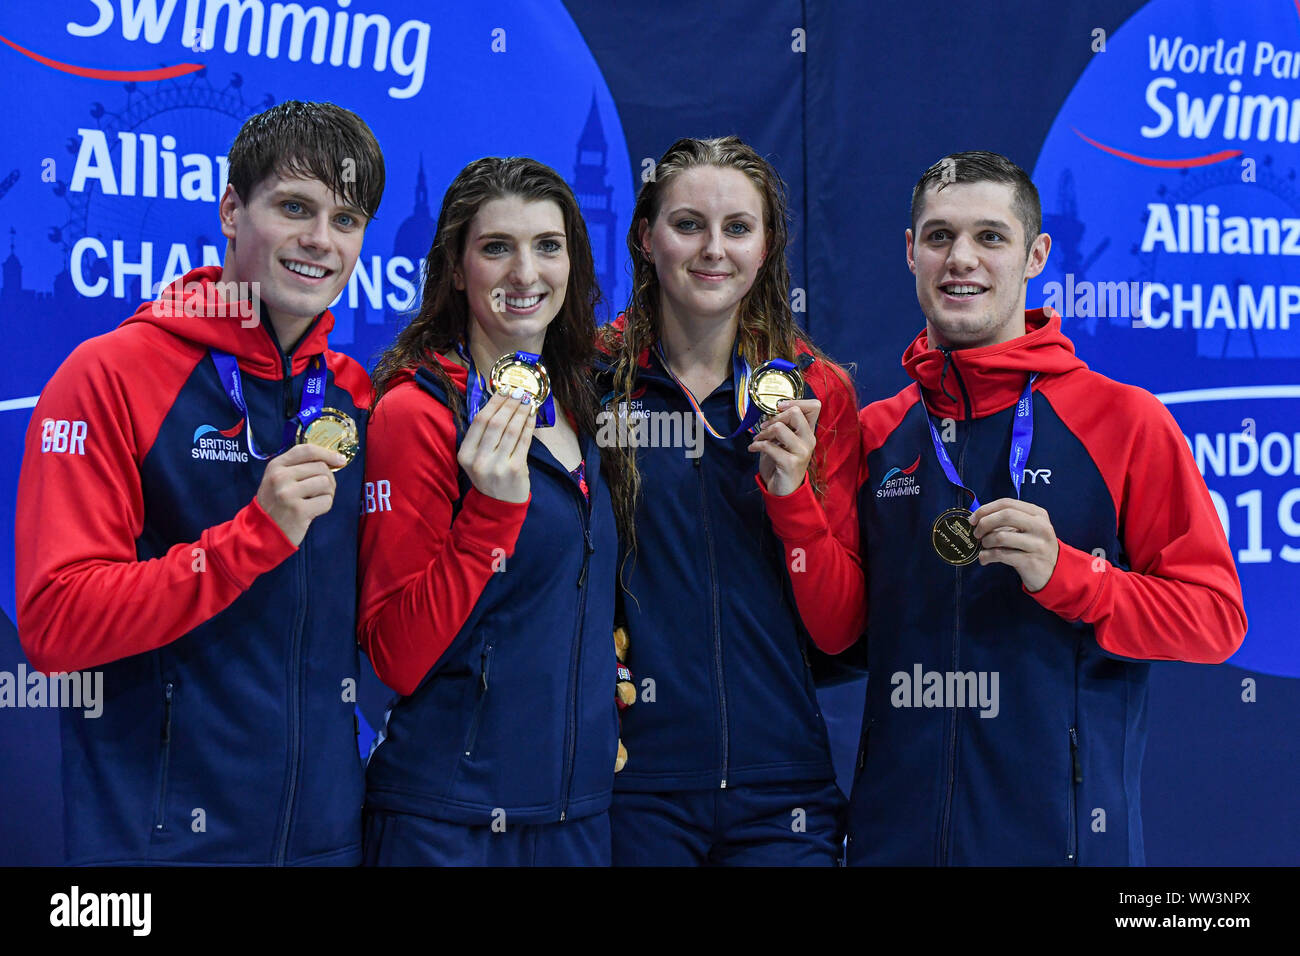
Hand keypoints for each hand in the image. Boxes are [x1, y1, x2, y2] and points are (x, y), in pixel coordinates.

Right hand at [257, 443, 346, 546]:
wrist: (262, 532)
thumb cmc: (276, 504)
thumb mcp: (278, 480)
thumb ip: (299, 467)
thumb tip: (334, 459)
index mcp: (276, 466)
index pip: (307, 450)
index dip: (327, 453)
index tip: (339, 459)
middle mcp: (280, 477)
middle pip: (320, 467)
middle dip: (328, 479)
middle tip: (321, 491)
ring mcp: (288, 493)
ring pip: (326, 483)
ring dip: (327, 493)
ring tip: (315, 501)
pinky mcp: (298, 510)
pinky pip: (326, 501)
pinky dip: (325, 506)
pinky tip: (313, 511)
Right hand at [457, 387, 535, 502]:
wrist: (498, 505)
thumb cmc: (488, 476)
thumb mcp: (476, 458)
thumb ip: (483, 436)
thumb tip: (500, 403)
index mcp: (465, 454)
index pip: (480, 421)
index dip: (494, 402)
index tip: (504, 389)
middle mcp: (480, 460)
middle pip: (496, 423)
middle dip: (509, 404)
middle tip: (519, 391)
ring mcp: (498, 465)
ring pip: (512, 430)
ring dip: (521, 412)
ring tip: (527, 400)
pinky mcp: (516, 469)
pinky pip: (524, 441)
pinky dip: (529, 426)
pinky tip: (532, 416)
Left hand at [748, 398, 821, 496]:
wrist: (784, 491)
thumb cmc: (781, 464)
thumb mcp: (783, 442)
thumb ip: (782, 427)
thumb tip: (768, 411)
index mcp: (809, 432)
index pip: (814, 406)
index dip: (796, 401)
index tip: (779, 406)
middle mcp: (809, 440)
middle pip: (795, 412)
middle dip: (775, 417)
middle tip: (764, 427)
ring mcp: (801, 452)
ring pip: (780, 427)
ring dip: (764, 432)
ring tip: (758, 439)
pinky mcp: (790, 463)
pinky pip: (769, 446)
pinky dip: (757, 445)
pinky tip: (753, 449)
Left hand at [969, 498, 1059, 591]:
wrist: (1054, 572)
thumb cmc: (1034, 547)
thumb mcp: (1028, 528)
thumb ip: (1008, 521)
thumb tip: (978, 518)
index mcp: (1037, 514)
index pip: (1007, 503)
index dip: (986, 509)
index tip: (973, 519)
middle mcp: (1040, 526)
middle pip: (1005, 515)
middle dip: (984, 523)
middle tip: (977, 533)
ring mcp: (1037, 544)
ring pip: (1001, 536)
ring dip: (986, 542)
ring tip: (985, 547)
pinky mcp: (1030, 561)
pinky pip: (1001, 555)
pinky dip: (987, 556)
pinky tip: (984, 559)